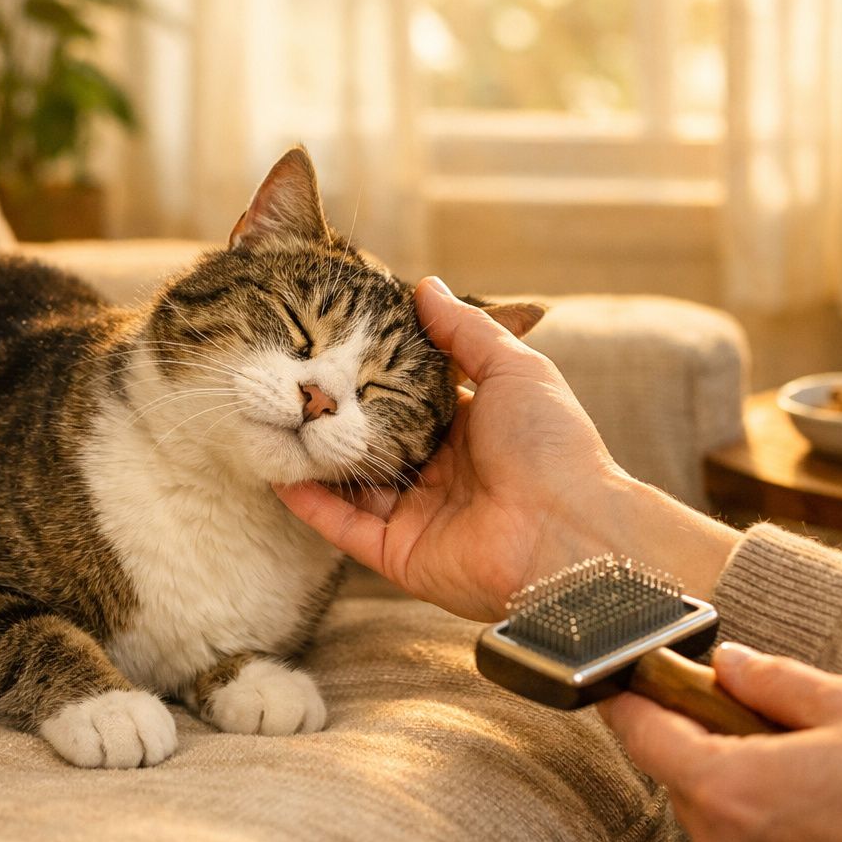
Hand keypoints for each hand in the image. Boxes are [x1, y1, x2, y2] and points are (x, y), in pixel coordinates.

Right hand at [276, 277, 633, 619]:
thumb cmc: (551, 445)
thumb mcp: (516, 369)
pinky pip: (345, 527)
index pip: (412, 396)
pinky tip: (280, 469)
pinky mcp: (399, 555)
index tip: (335, 340)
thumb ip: (467, 331)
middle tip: (293, 377)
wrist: (566, 535)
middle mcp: (445, 473)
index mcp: (475, 429)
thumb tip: (425, 286)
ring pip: (354, 481)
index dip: (377, 371)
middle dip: (339, 412)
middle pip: (378, 438)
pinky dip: (312, 502)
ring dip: (317, 453)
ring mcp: (420, 516)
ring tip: (274, 418)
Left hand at [599, 644, 841, 841]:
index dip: (629, 697)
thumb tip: (729, 663)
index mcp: (727, 786)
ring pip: (712, 802)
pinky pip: (744, 834)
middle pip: (677, 768)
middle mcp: (722, 839)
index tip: (625, 671)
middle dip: (699, 727)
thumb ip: (776, 681)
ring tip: (803, 745)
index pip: (643, 734)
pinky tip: (816, 787)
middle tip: (748, 695)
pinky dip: (761, 802)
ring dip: (736, 767)